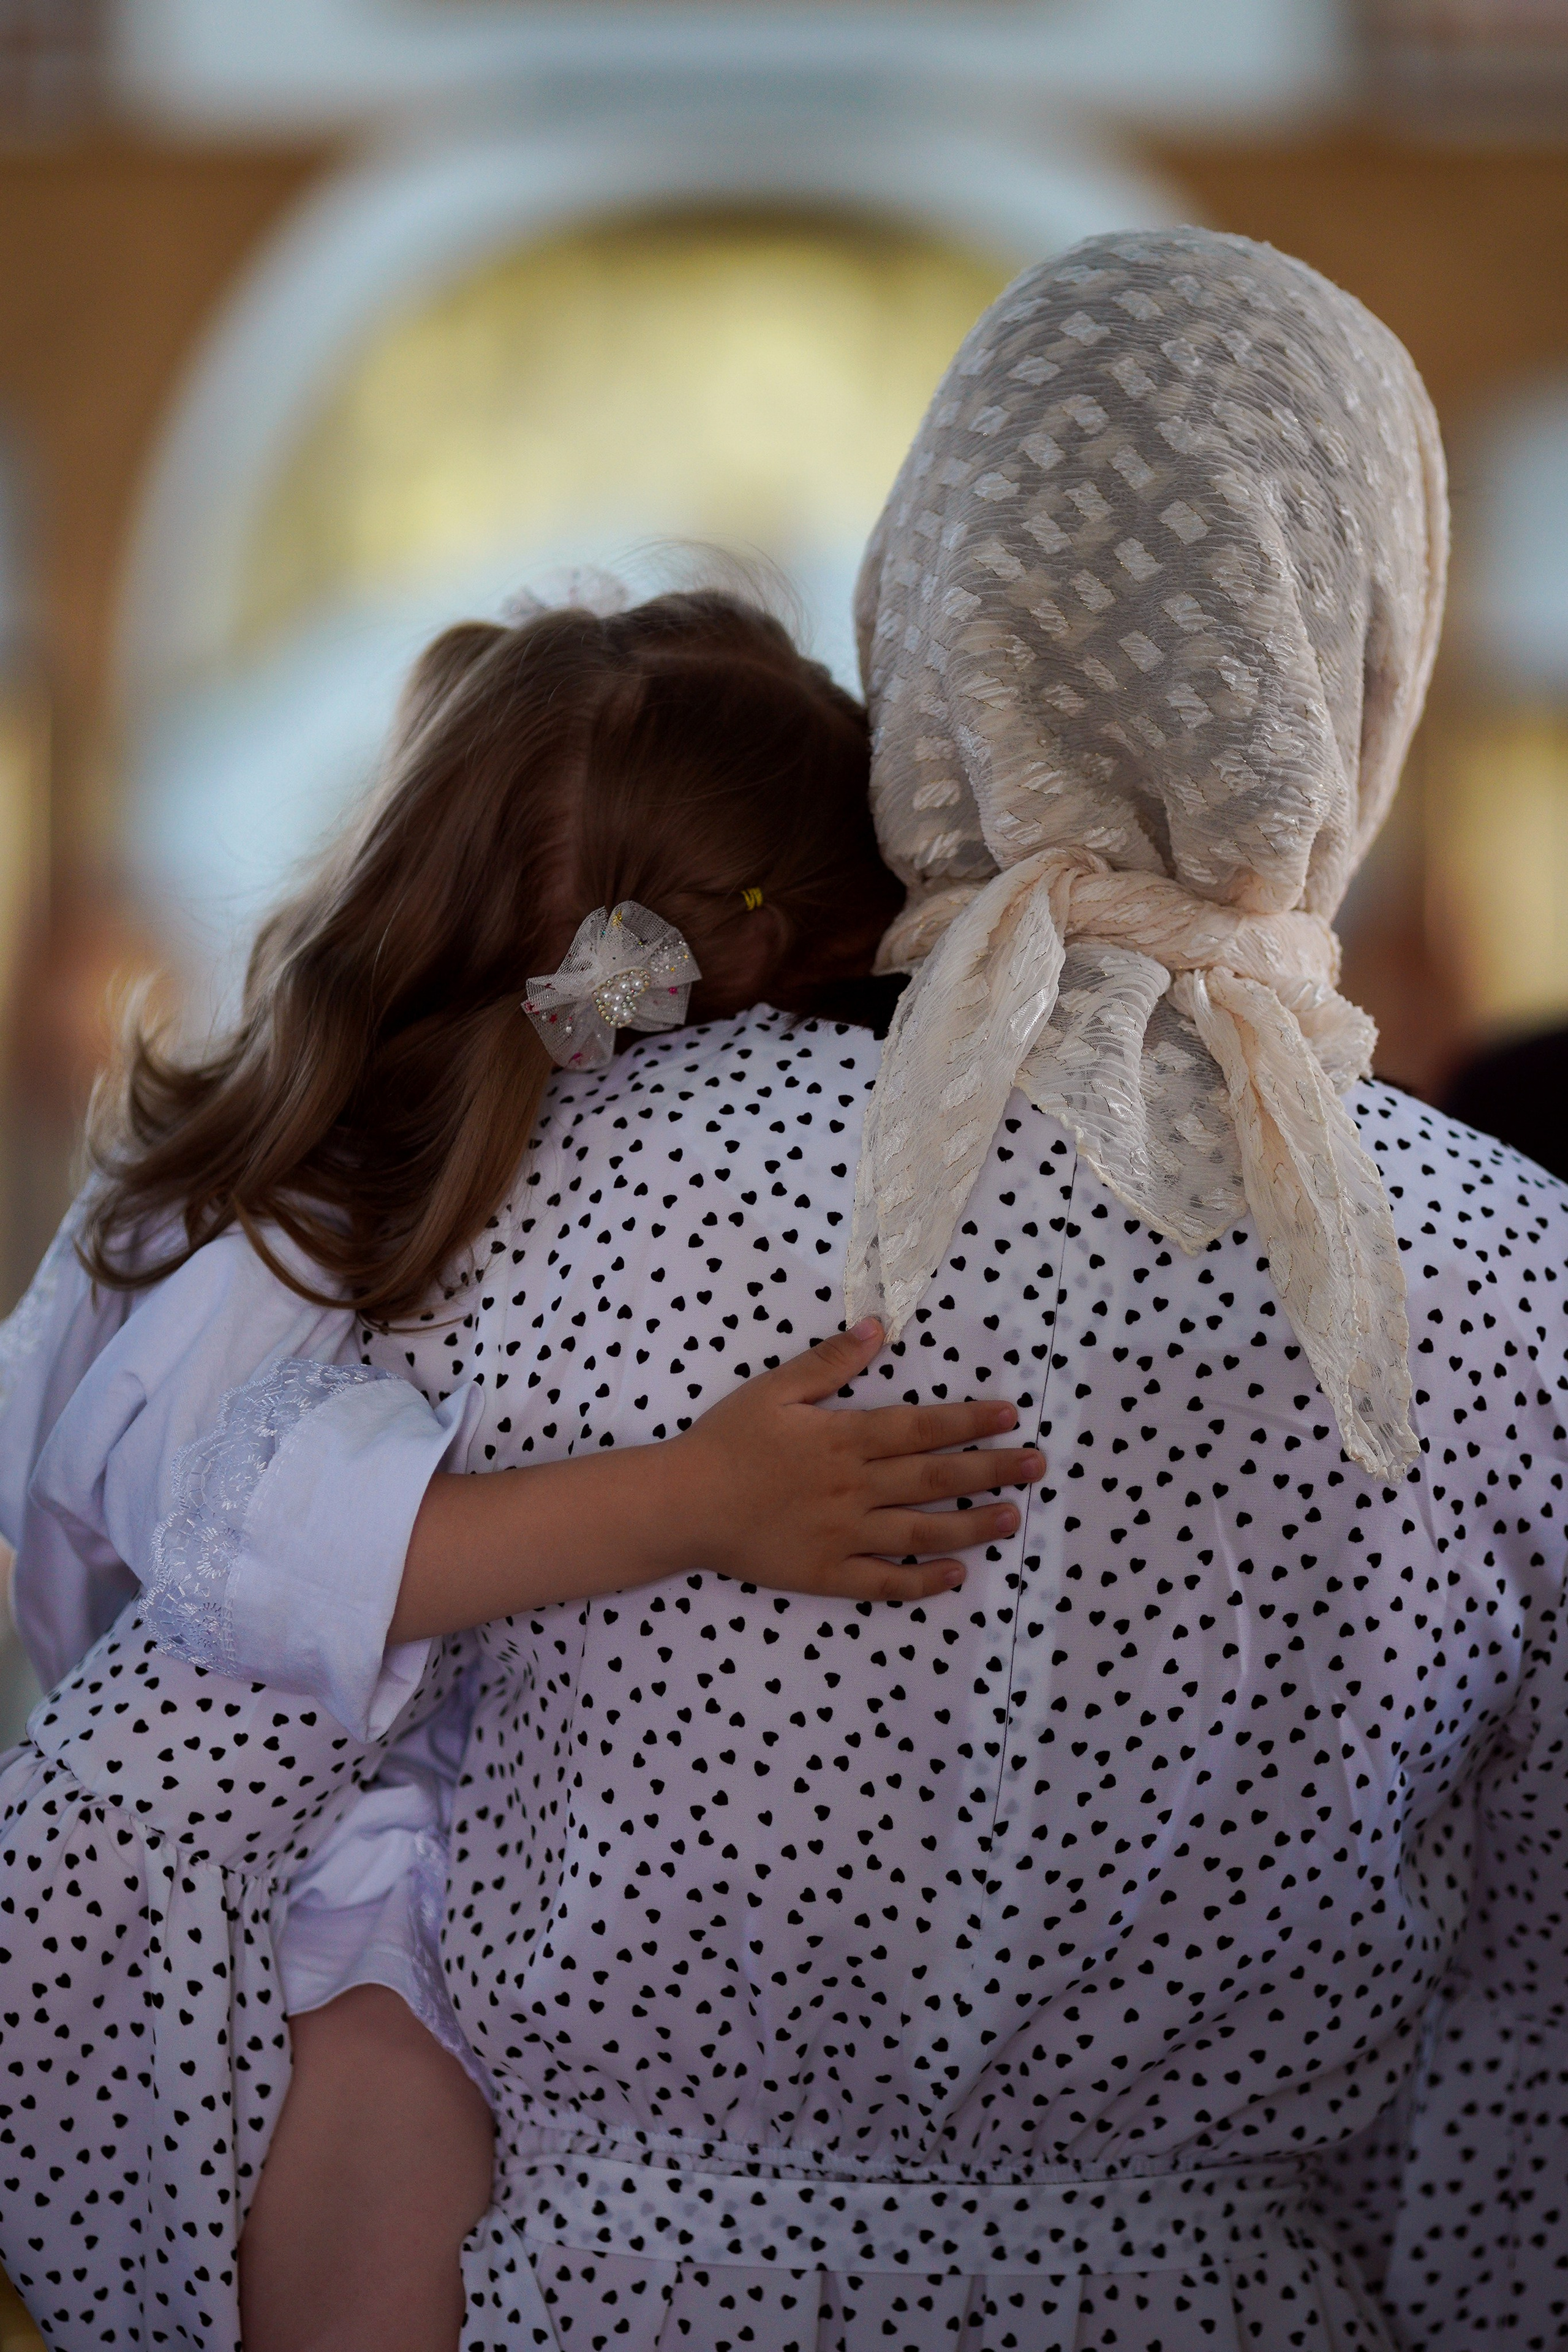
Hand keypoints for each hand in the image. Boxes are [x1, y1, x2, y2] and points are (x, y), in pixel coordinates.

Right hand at [663, 1317, 1043, 1603]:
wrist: (683, 1505)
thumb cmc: (726, 1442)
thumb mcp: (774, 1390)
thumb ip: (829, 1363)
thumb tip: (877, 1330)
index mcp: (843, 1439)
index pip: (921, 1428)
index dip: (970, 1421)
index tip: (1010, 1415)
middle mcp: (853, 1488)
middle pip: (935, 1478)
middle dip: (992, 1470)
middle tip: (1037, 1466)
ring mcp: (843, 1535)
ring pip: (921, 1531)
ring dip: (973, 1525)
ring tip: (1014, 1518)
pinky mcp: (826, 1574)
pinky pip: (883, 1582)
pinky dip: (922, 1581)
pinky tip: (956, 1575)